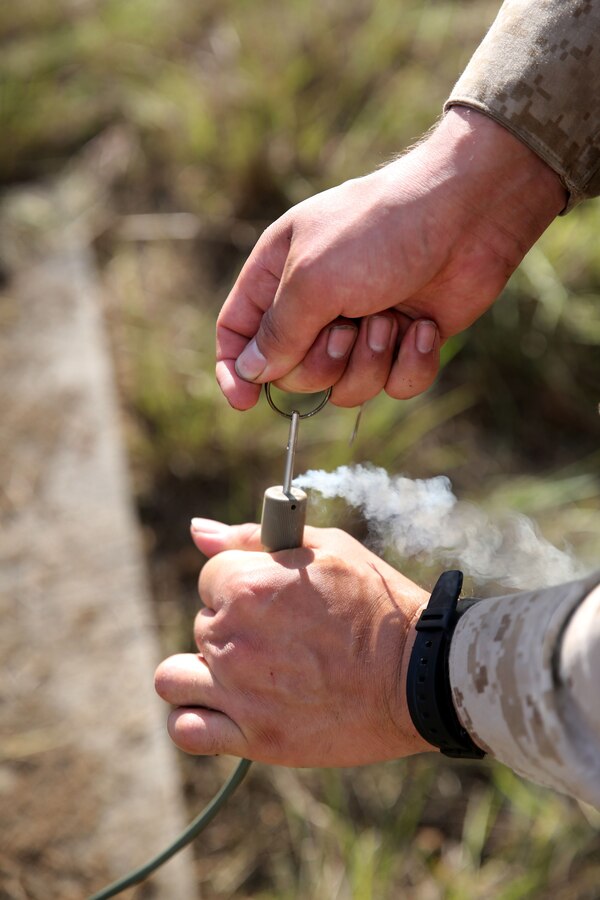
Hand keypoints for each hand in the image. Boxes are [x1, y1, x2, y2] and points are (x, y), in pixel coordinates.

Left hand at [154, 520, 433, 765]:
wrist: (419, 674)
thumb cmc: (376, 604)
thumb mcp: (324, 549)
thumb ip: (251, 537)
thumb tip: (198, 530)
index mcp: (246, 586)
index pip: (209, 578)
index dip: (240, 584)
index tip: (270, 600)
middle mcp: (232, 637)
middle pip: (201, 625)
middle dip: (233, 627)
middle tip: (280, 638)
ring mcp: (239, 691)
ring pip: (173, 678)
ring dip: (198, 673)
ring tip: (236, 675)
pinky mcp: (255, 737)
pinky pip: (186, 730)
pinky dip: (195, 720)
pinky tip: (224, 711)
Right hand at [217, 107, 565, 408]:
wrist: (467, 215)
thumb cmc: (378, 231)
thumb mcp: (311, 279)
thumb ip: (277, 332)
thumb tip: (250, 371)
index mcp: (277, 276)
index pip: (237, 332)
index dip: (235, 370)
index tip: (244, 401)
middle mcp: (315, 304)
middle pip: (293, 374)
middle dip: (323, 362)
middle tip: (347, 328)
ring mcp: (361, 326)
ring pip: (345, 389)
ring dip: (369, 362)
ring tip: (390, 320)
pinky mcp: (405, 342)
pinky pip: (394, 386)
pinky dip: (411, 363)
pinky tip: (424, 326)